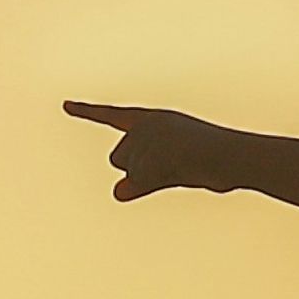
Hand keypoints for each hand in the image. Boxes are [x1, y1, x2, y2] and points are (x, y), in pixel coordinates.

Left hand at [63, 99, 249, 200]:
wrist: (233, 156)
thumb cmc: (214, 162)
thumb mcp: (172, 169)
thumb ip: (140, 180)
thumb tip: (117, 193)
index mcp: (154, 119)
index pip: (113, 117)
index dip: (86, 112)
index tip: (65, 106)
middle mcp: (144, 126)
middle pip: (119, 159)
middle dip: (139, 170)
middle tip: (175, 164)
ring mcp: (144, 142)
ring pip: (128, 172)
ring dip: (149, 178)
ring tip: (180, 167)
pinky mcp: (146, 160)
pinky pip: (134, 185)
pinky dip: (150, 186)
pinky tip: (177, 172)